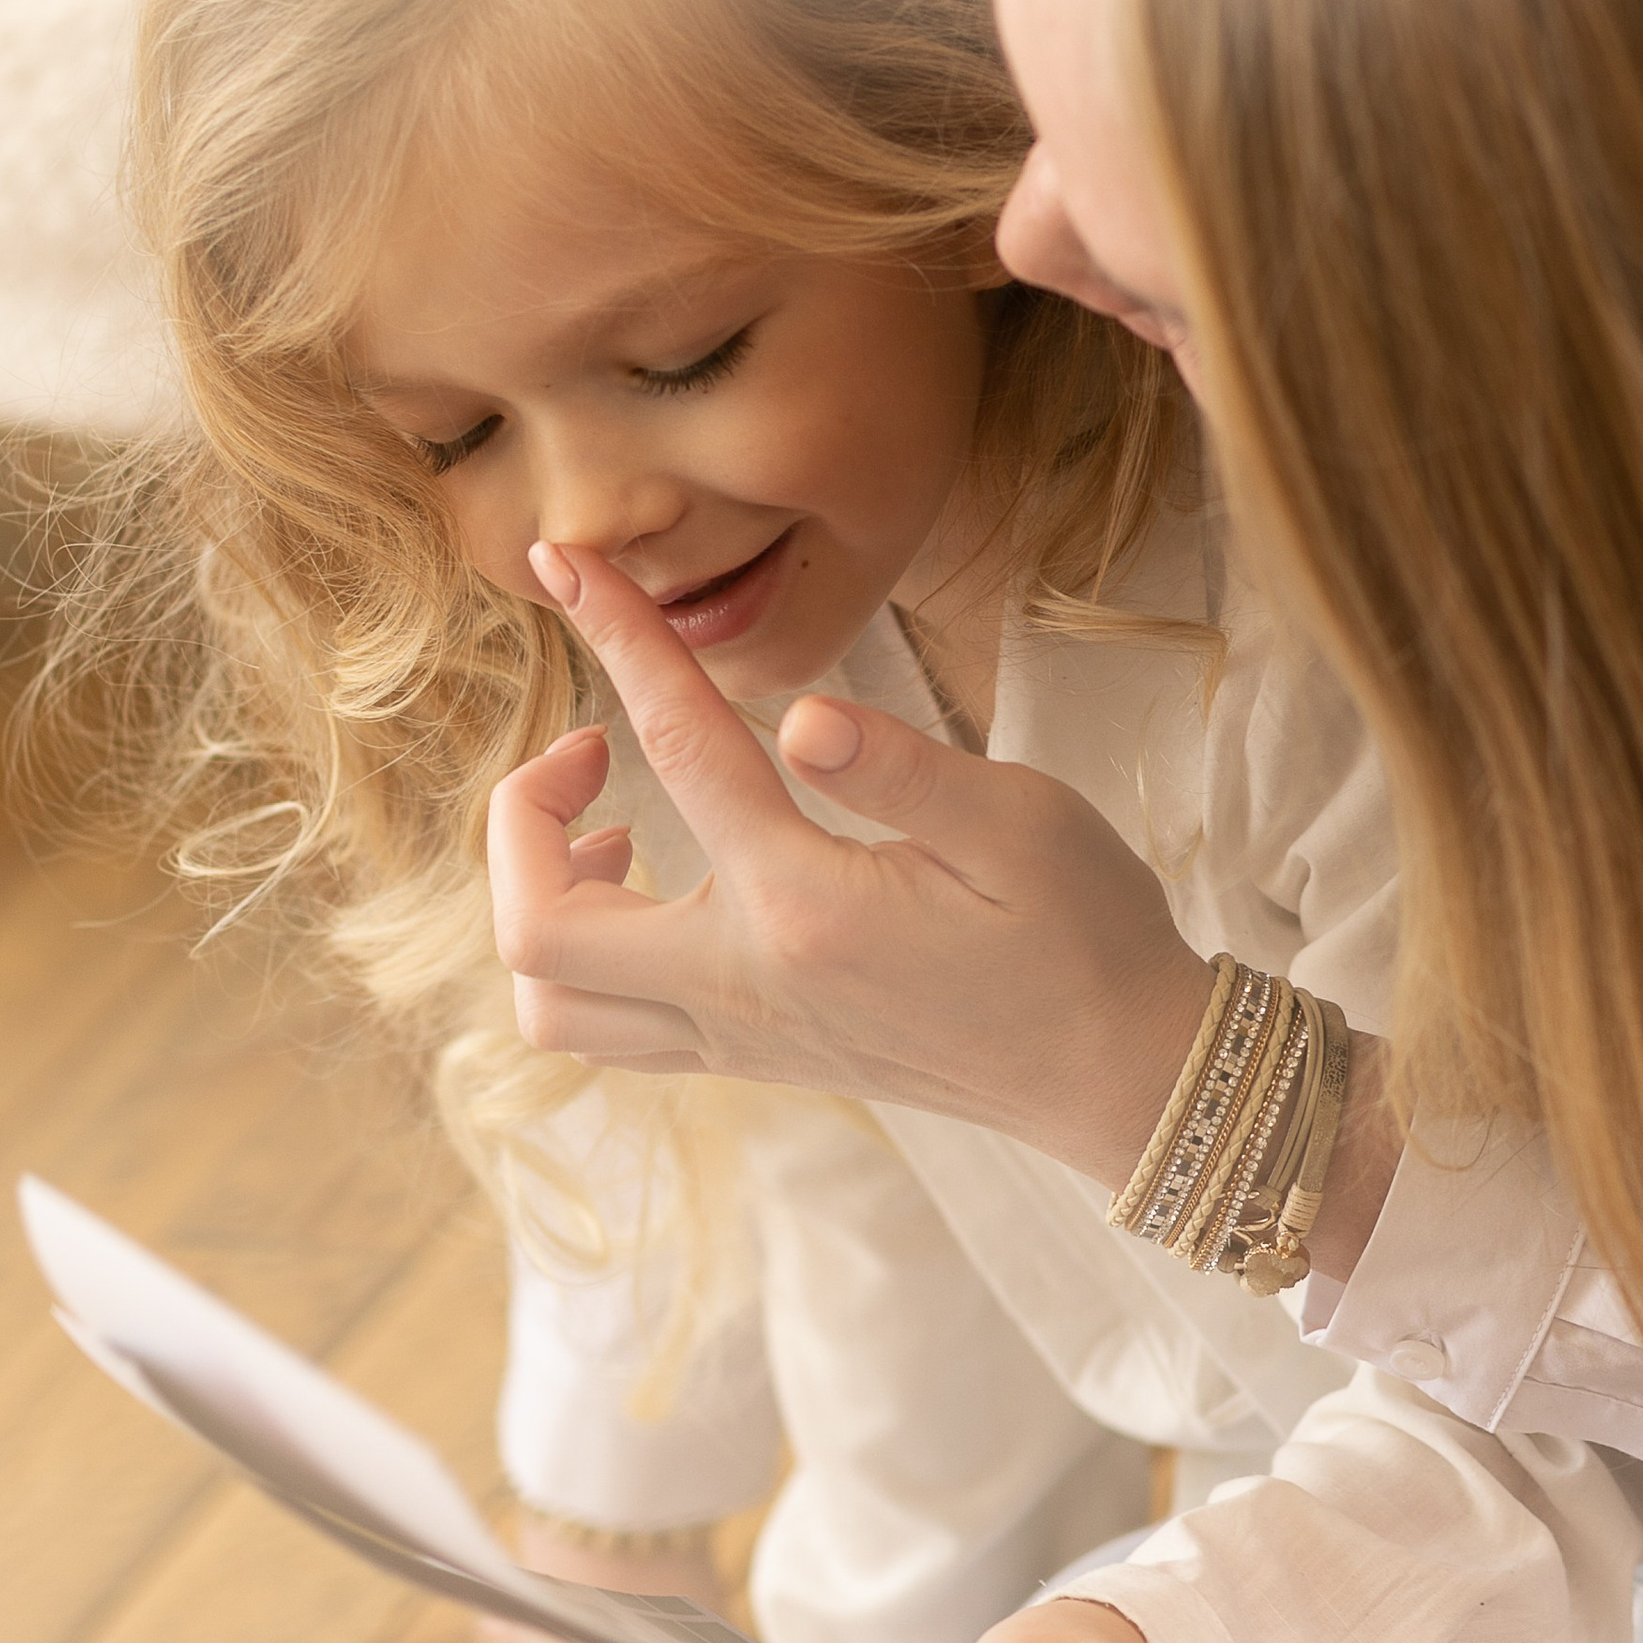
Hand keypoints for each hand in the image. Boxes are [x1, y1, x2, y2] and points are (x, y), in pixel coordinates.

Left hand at [492, 544, 1216, 1187]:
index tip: (575, 566)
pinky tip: (660, 886)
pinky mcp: (755, 1061)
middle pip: (540, 931)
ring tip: (611, 828)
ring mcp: (740, 1038)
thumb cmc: (1085, 936)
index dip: (617, 639)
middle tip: (588, 750)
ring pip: (553, 1009)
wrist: (1120, 1076)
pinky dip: (587, 959)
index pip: (676, 747)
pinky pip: (610, 1032)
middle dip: (522, 820)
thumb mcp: (1022, 825)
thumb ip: (904, 770)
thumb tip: (800, 714)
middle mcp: (745, 988)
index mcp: (805, 909)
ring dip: (542, 906)